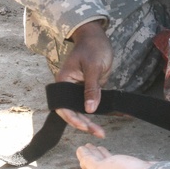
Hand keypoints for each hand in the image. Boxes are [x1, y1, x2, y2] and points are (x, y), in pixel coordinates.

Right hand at [55, 20, 112, 136]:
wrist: (97, 36)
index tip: (85, 126)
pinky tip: (106, 120)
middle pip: (72, 111)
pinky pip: (91, 103)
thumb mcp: (93, 66)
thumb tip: (89, 109)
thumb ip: (91, 88)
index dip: (73, 118)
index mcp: (64, 81)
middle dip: (84, 123)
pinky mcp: (88, 88)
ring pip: (82, 110)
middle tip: (98, 132)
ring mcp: (78, 89)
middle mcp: (68, 87)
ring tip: (101, 132)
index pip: (64, 106)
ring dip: (90, 121)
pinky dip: (98, 111)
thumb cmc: (93, 47)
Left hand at [76, 143, 152, 168]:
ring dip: (97, 153)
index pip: (86, 168)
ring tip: (95, 147)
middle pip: (93, 165)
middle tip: (86, 146)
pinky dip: (105, 154)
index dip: (82, 157)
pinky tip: (105, 150)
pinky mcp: (124, 168)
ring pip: (102, 162)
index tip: (80, 148)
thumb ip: (88, 162)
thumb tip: (80, 154)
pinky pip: (111, 160)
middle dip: (89, 155)